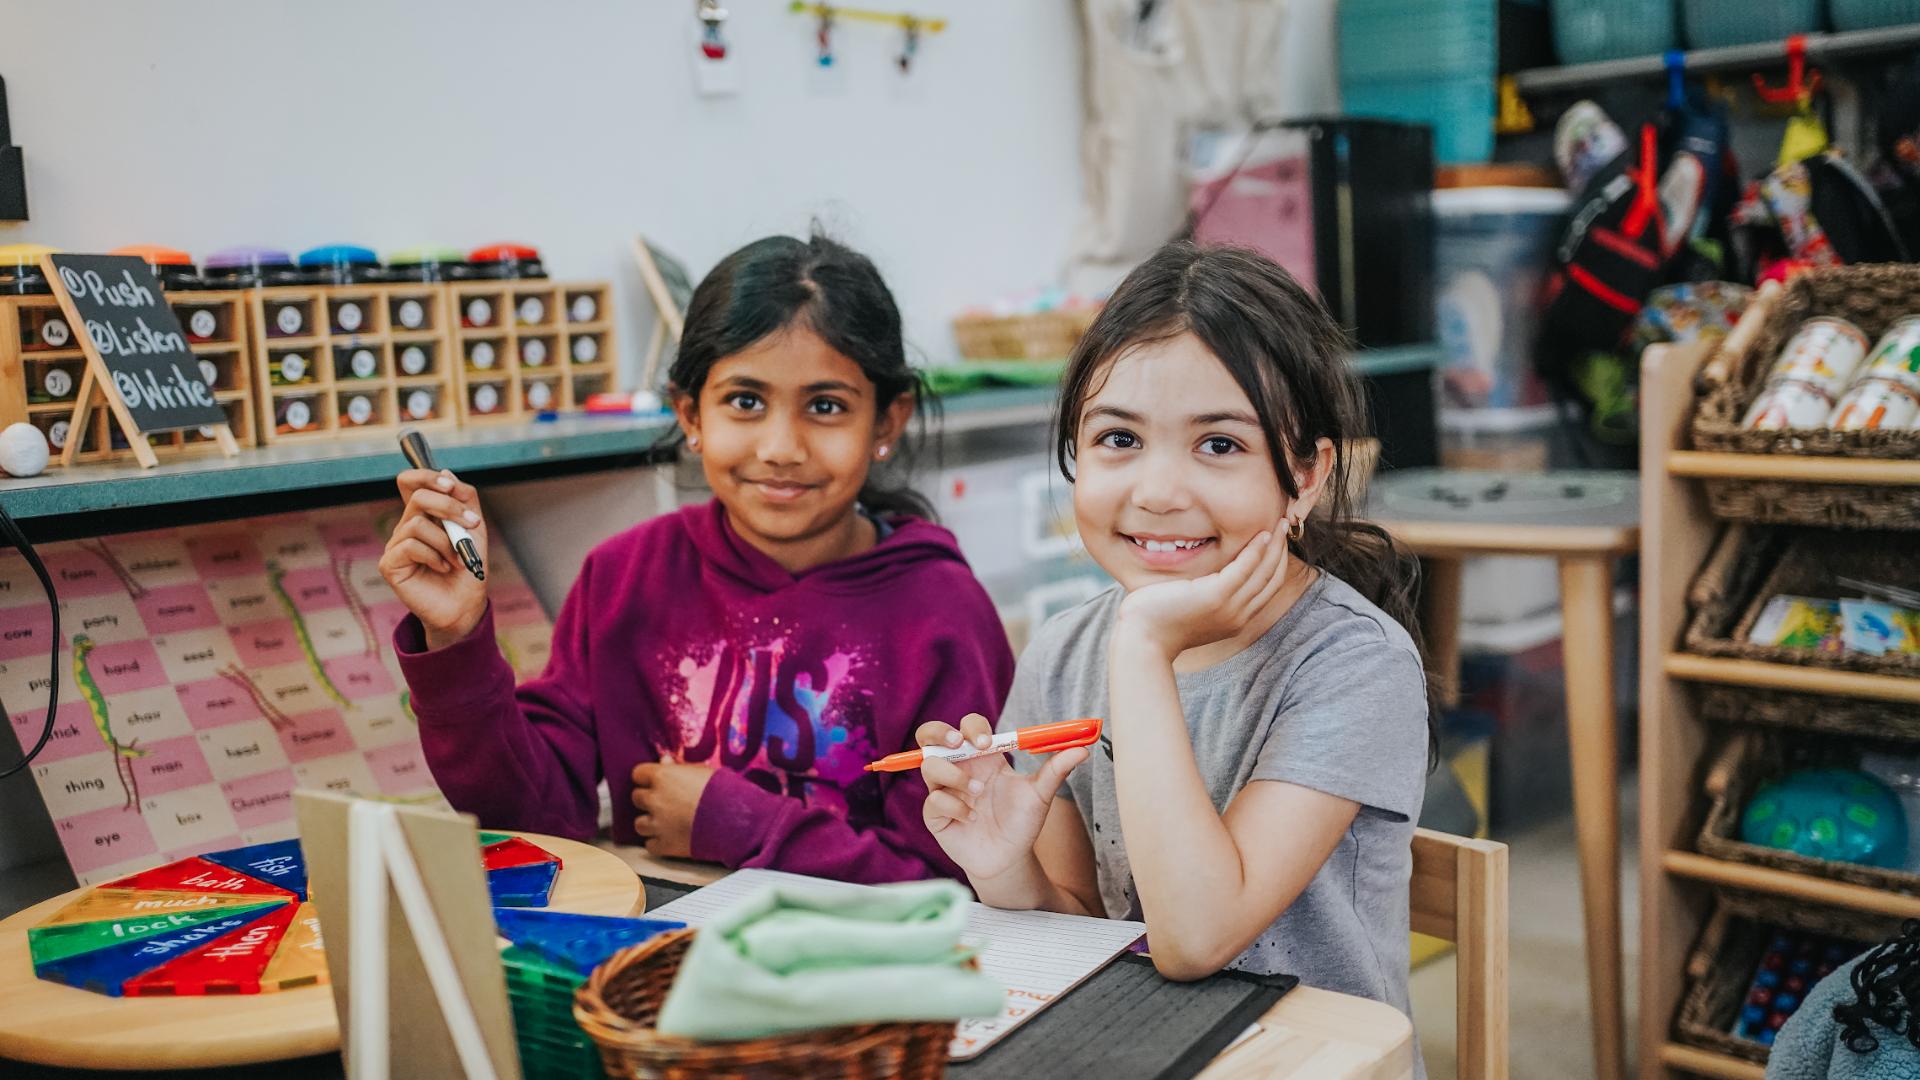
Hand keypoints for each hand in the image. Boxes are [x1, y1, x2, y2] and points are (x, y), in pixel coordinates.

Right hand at [378, 468, 488, 648]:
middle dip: (448, 506)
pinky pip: (411, 546)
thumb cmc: (469, 567)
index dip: (426, 476)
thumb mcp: (474, 529)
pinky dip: (435, 556)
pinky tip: (443, 568)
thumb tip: (445, 473)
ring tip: (458, 559)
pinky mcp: (390, 564)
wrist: (465, 604)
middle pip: (417, 497)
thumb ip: (465, 500)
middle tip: (471, 524)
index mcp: (424, 515)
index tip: (451, 486)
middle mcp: (406, 526)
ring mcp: (395, 545)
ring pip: (417, 524)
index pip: (411, 482)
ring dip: (447, 541)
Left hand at [631, 762, 716, 857]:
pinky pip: (650, 845)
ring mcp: (658, 824)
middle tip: (666, 802)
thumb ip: (678, 767)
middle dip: (649, 799)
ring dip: (650, 822)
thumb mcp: (702, 770)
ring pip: (639, 823)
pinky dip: (658, 842)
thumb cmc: (723, 790)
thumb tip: (664, 761)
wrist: (737, 819)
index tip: (657, 782)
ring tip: (667, 822)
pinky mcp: (665, 845)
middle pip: (636, 797)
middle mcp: (655, 799)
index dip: (648, 778)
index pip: (638, 774)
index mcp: (663, 776)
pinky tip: (672, 837)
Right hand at [917, 713, 1085, 882]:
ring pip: (929, 766)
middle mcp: (960, 769)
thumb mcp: (1041, 794)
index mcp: (983, 757)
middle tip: (958, 744)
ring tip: (977, 793)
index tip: (988, 743)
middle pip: (932, 735)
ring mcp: (944, 790)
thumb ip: (1057, 769)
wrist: (1009, 858)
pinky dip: (954, 807)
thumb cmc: (1023, 822)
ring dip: (954, 776)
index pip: (969, 727)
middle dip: (939, 733)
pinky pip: (934, 801)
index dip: (973, 728)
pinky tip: (971, 819)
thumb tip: (1083, 748)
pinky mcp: (935, 815)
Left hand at [1115, 529, 1289, 659]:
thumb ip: (1206, 594)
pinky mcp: (1215, 596)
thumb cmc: (1158, 621)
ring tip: (1279, 523)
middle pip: (1272, 579)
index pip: (1267, 589)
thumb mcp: (1191, 608)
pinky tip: (1261, 534)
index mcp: (1235, 620)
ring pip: (1264, 573)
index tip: (1278, 541)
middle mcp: (1238, 616)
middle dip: (1281, 551)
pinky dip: (1256, 551)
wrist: (1142, 639)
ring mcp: (1229, 608)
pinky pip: (1244, 569)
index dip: (1277, 563)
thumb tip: (1206, 574)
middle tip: (1284, 526)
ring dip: (1275, 545)